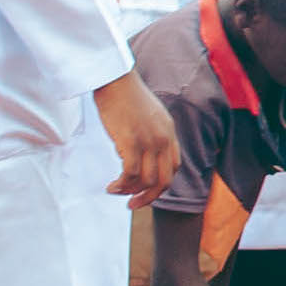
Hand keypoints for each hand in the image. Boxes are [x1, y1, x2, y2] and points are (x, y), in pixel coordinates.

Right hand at [89, 74, 177, 199]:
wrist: (115, 80)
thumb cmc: (125, 96)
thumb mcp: (148, 115)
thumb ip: (151, 133)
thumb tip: (139, 152)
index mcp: (169, 133)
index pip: (173, 167)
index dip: (161, 184)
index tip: (145, 190)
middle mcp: (163, 139)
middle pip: (164, 180)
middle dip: (149, 197)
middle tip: (133, 204)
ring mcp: (149, 141)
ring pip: (147, 180)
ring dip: (130, 192)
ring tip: (116, 191)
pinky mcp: (131, 142)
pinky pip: (131, 174)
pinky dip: (122, 185)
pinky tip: (112, 186)